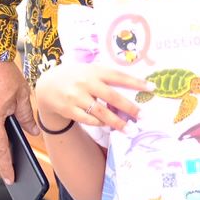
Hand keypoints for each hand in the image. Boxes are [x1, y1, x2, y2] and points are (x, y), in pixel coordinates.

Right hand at [34, 62, 151, 134]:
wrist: (47, 85)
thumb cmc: (76, 77)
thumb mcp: (90, 70)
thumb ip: (107, 77)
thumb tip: (134, 87)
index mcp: (95, 70)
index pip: (119, 76)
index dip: (136, 82)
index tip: (152, 88)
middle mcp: (86, 82)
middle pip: (112, 96)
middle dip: (129, 107)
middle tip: (143, 116)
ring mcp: (76, 97)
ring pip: (101, 112)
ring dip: (117, 122)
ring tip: (130, 129)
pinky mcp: (69, 109)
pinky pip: (89, 120)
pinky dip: (100, 124)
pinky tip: (108, 126)